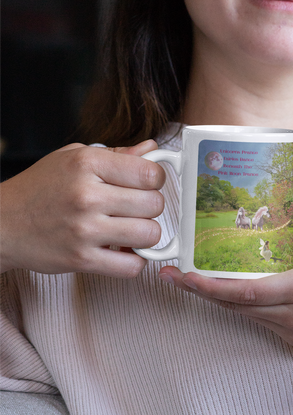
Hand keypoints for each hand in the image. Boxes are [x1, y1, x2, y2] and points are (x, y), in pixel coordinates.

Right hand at [0, 140, 165, 277]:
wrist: (2, 224)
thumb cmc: (39, 188)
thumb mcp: (73, 157)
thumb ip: (117, 154)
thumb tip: (152, 149)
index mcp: (87, 164)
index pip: (149, 172)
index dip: (155, 180)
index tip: (146, 184)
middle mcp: (87, 195)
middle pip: (154, 204)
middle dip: (150, 207)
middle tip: (134, 208)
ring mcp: (84, 230)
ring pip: (149, 235)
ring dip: (145, 235)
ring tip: (129, 229)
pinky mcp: (81, 260)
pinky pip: (132, 266)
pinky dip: (134, 261)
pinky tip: (121, 251)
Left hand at [160, 171, 292, 386]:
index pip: (243, 291)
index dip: (206, 285)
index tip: (179, 275)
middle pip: (234, 306)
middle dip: (199, 292)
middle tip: (172, 274)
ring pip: (245, 316)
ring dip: (219, 299)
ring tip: (195, 277)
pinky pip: (261, 322)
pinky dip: (242, 306)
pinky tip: (233, 289)